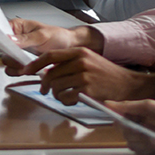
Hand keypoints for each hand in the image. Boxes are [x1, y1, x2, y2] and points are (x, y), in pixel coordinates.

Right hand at [6, 20, 97, 64]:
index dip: (1, 41)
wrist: (69, 47)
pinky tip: (28, 70)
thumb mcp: (42, 35)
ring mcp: (17, 52)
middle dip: (11, 57)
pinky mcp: (22, 62)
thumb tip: (10, 38)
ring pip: (6, 61)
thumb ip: (26, 38)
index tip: (8, 48)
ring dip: (14, 66)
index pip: (0, 32)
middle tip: (21, 60)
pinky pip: (14, 69)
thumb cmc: (58, 36)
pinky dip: (19, 72)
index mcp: (16, 27)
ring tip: (26, 67)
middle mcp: (14, 39)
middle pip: (2, 50)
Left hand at [25, 46, 154, 102]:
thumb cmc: (106, 75)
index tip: (25, 71)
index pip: (50, 56)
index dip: (34, 64)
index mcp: (80, 52)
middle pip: (50, 74)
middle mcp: (81, 62)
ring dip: (56, 94)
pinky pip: (65, 97)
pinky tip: (73, 100)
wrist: (128, 85)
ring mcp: (84, 76)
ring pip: (56, 87)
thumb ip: (70, 62)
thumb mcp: (89, 60)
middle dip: (45, 85)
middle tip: (45, 90)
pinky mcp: (87, 91)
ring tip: (64, 95)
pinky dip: (65, 101)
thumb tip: (47, 69)